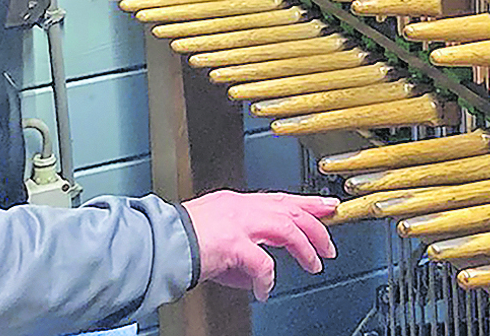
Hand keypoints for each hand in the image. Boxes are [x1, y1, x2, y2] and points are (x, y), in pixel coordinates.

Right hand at [182, 190, 338, 300]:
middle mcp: (240, 207)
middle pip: (290, 211)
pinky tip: (265, 290)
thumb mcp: (216, 238)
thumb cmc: (180, 242)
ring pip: (286, 229)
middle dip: (316, 226)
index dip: (306, 203)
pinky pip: (263, 265)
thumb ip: (241, 251)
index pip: (279, 199)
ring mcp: (238, 223)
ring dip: (304, 248)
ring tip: (314, 264)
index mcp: (236, 203)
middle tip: (330, 244)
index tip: (325, 207)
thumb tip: (256, 274)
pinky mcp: (233, 243)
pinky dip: (267, 280)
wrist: (159, 245)